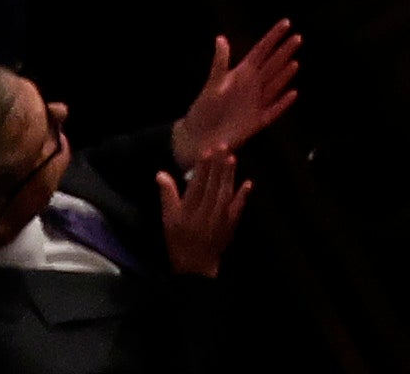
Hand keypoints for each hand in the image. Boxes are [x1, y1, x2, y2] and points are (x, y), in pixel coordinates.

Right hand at [159, 146, 252, 277]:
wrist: (195, 265)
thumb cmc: (179, 239)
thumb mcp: (168, 218)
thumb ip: (167, 195)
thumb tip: (161, 173)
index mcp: (188, 210)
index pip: (197, 185)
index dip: (202, 168)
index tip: (206, 151)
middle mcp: (205, 213)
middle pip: (212, 186)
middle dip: (218, 166)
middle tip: (223, 145)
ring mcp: (219, 220)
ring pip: (225, 194)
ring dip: (229, 176)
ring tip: (232, 158)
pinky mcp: (230, 225)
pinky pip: (237, 209)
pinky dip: (243, 197)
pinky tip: (248, 183)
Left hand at [171, 22, 305, 171]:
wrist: (199, 138)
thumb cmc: (204, 109)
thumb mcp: (212, 84)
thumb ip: (220, 62)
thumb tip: (221, 38)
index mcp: (241, 74)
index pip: (261, 51)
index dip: (273, 37)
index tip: (286, 22)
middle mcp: (252, 86)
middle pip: (272, 65)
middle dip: (284, 51)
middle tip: (298, 37)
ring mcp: (256, 103)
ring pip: (275, 85)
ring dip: (285, 75)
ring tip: (295, 61)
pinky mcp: (257, 121)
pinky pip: (273, 110)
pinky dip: (283, 103)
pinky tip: (293, 94)